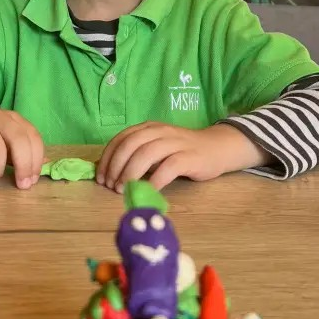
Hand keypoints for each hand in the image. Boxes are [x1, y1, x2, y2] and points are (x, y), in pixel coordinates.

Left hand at [96, 122, 269, 192]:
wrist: (217, 148)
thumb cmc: (182, 152)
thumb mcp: (157, 148)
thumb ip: (137, 155)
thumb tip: (110, 172)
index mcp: (149, 127)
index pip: (121, 138)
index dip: (108, 157)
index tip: (101, 177)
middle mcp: (160, 131)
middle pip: (131, 145)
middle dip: (116, 166)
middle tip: (111, 186)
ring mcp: (176, 143)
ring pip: (147, 154)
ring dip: (131, 173)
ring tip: (124, 190)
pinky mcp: (189, 157)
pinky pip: (168, 167)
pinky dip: (154, 180)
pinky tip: (148, 191)